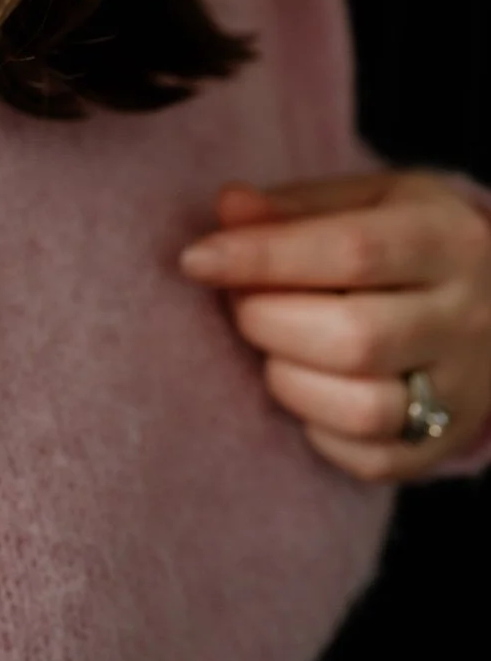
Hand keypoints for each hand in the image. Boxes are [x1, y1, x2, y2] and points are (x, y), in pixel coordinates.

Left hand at [178, 171, 490, 479]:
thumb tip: (228, 209)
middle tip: (243, 303)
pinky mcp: (446, 443)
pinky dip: (318, 428)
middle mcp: (465, 318)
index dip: (263, 257)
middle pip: (354, 337)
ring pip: (362, 408)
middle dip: (268, 321)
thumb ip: (297, 208)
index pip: (351, 251)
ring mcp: (462, 390)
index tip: (196, 259)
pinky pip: (370, 459)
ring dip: (289, 379)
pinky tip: (310, 388)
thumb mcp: (369, 201)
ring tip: (277, 346)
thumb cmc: (407, 244)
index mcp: (444, 241)